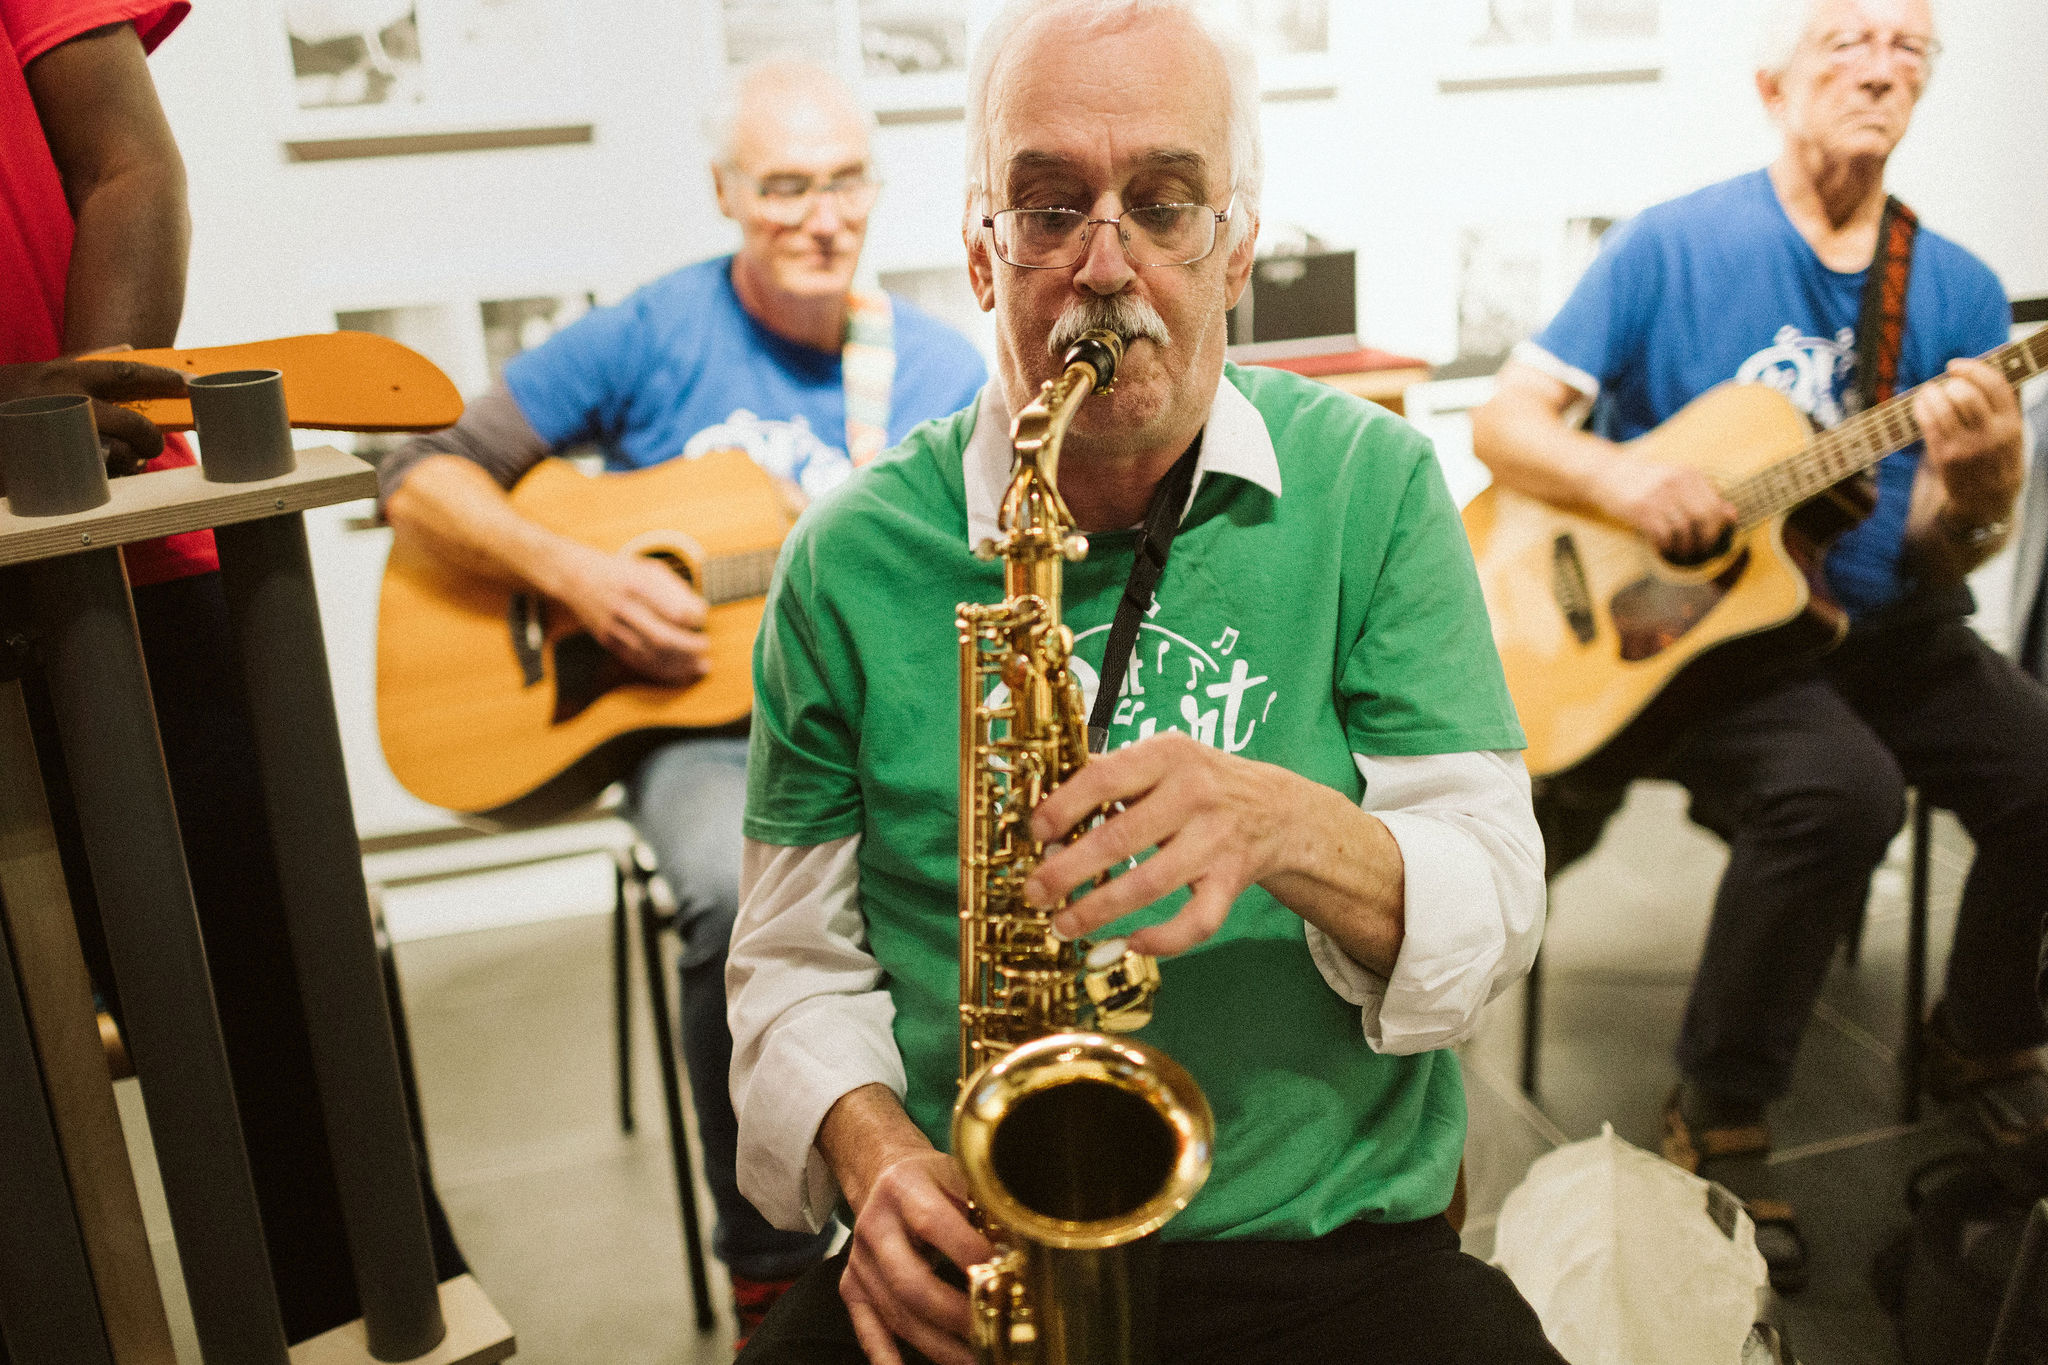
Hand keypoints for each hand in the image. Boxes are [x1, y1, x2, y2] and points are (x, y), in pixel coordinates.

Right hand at [0, 354, 187, 475]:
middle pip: (132, 422)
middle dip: (151, 438)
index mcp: (66, 375)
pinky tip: (102, 472)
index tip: (190, 384)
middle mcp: (66, 402)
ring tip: (127, 459)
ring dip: (130, 460)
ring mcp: (61, 435)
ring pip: (118, 453)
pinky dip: (107, 476)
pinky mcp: (54, 465)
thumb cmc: (13, 395)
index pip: (126, 372)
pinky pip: (98, 476)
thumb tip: (128, 349)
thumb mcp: (44, 371)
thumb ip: (85, 361)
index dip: (163, 378)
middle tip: (153, 444)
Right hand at [553, 547, 710, 685]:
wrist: (575, 578)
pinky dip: (661, 670)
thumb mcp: (649, 569)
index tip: (702, 618)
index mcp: (638, 585)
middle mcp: (624, 608)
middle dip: (690, 647)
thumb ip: (676, 588)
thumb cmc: (621, 572)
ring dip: (680, 664)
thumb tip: (701, 611)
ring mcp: (613, 627)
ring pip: (650, 654)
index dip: (693, 619)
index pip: (673, 610)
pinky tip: (680, 672)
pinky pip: (637, 662)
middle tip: (706, 645)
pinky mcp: (608, 641)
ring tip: (701, 665)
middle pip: (662, 637)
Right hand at [841, 1151, 990, 1364]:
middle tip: (991, 1333)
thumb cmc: (931, 1179)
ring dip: (937, 1346)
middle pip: (911, 1282)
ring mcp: (860, 1261)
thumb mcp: (957, 1174)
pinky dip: (885, 1357)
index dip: (969, 1253)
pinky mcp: (852, 1286)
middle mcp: (875, 1225)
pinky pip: (867, 1329)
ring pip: (896, 1313)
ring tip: (975, 1360)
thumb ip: (982, 1207)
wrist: (881, 1175)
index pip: (935, 1224)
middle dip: (954, 1315)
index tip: (1006, 1278)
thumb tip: (1022, 1250)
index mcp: (904, 1188)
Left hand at [1023, 732, 1311, 956]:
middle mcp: (1194, 794)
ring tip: (1063, 926)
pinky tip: (1131, 944)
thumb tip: (1044, 812)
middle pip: (1120, 839)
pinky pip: (1198, 920)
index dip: (1064, 807)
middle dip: (1068, 871)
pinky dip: (1164, 939)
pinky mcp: (1232, 880)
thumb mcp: (1161, 759)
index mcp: (1168, 755)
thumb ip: (1111, 776)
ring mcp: (1216, 840)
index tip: (1036, 833)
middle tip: (1035, 893)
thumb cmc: (1198, 782)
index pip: (1105, 779)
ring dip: (1099, 910)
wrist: (1275, 808)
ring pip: (1151, 884)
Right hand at [1594, 459, 1738, 560]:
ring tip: (1681, 553)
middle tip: (1701, 552)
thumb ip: (1704, 495)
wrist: (1606, 474)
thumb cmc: (1645, 482)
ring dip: (1684, 547)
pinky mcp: (1640, 509)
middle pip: (1703, 518)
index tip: (1713, 540)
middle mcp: (1675, 482)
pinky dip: (1665, 547)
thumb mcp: (1677, 481)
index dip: (1717, 528)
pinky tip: (1663, 549)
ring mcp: (1657, 495)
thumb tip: (1732, 515)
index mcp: (1689, 474)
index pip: (1715, 506)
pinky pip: (1662, 535)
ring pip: (1683, 530)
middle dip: (1705, 540)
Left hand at [1912, 358, 2022, 525]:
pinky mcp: (1946, 457)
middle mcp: (1991, 434)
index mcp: (2012, 424)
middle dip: (1950, 384)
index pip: (1995, 385)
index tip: (1954, 365)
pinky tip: (1919, 405)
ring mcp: (1967, 447)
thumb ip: (2001, 408)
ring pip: (1944, 408)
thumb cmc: (1996, 459)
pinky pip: (1928, 425)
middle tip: (1943, 385)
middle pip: (1966, 395)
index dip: (1972, 369)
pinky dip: (1920, 409)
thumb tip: (1978, 372)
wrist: (1988, 501)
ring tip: (1927, 393)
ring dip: (1930, 394)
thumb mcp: (2012, 435)